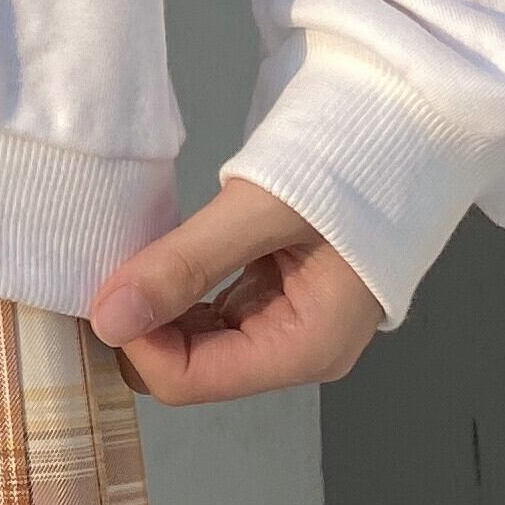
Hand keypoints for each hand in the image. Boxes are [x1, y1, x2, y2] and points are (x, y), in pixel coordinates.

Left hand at [88, 180, 381, 403]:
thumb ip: (184, 263)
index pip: (190, 381)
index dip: (136, 343)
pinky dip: (175, 287)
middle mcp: (297, 348)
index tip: (103, 285)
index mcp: (307, 347)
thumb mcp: (260, 210)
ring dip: (154, 306)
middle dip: (141, 328)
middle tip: (104, 267)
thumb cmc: (349, 164)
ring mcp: (288, 320)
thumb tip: (109, 319)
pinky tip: (156, 253)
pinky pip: (207, 307)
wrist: (401, 122)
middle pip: (189, 366)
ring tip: (124, 255)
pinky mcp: (276, 289)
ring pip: (193, 338)